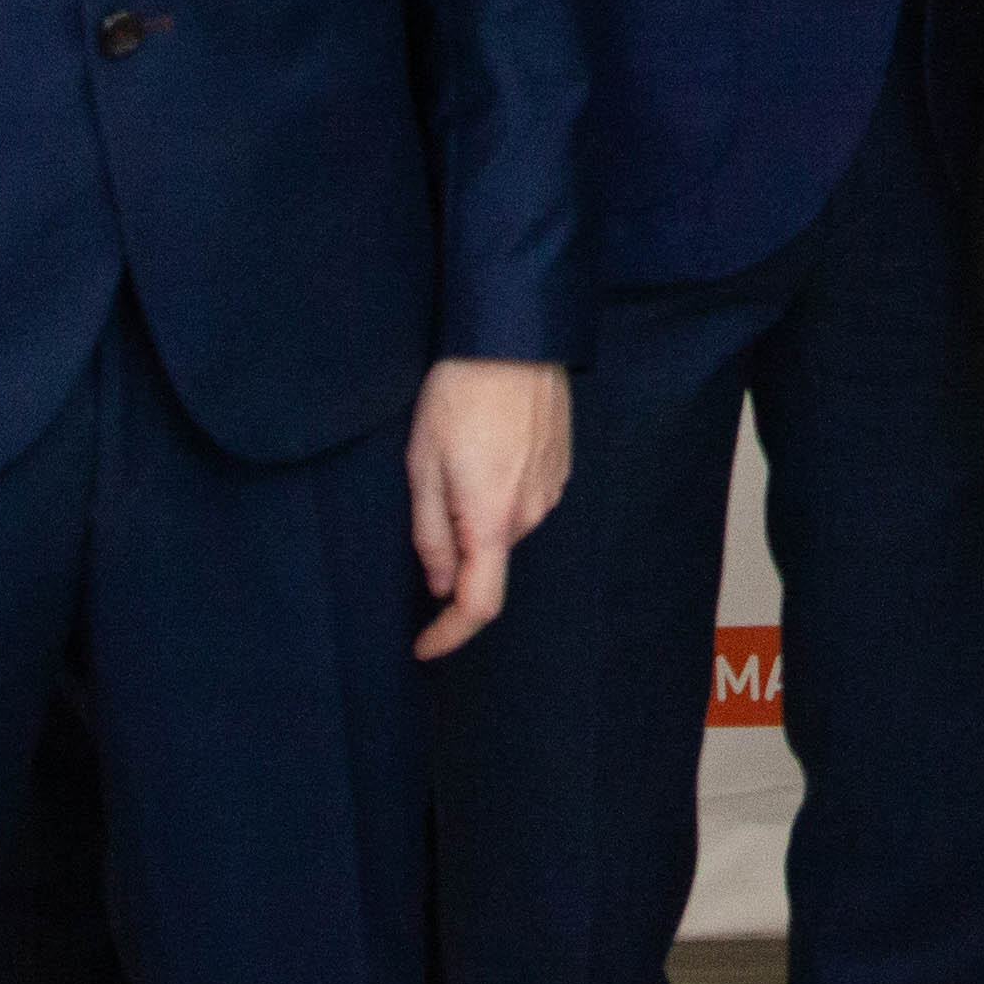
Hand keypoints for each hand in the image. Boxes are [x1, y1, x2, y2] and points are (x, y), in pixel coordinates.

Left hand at [407, 358, 574, 660]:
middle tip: (429, 489)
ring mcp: (552, 488)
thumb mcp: (422, 464)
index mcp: (492, 518)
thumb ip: (429, 534)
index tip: (422, 647)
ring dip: (479, 513)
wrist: (514, 335)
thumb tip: (439, 584)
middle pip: (488, 559)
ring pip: (506, 526)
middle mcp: (531, 513)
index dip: (448, 634)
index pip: (478, 603)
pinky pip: (524, 498)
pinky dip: (501, 490)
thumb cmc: (459, 395)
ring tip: (458, 455)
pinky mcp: (561, 465)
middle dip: (456, 547)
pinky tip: (486, 446)